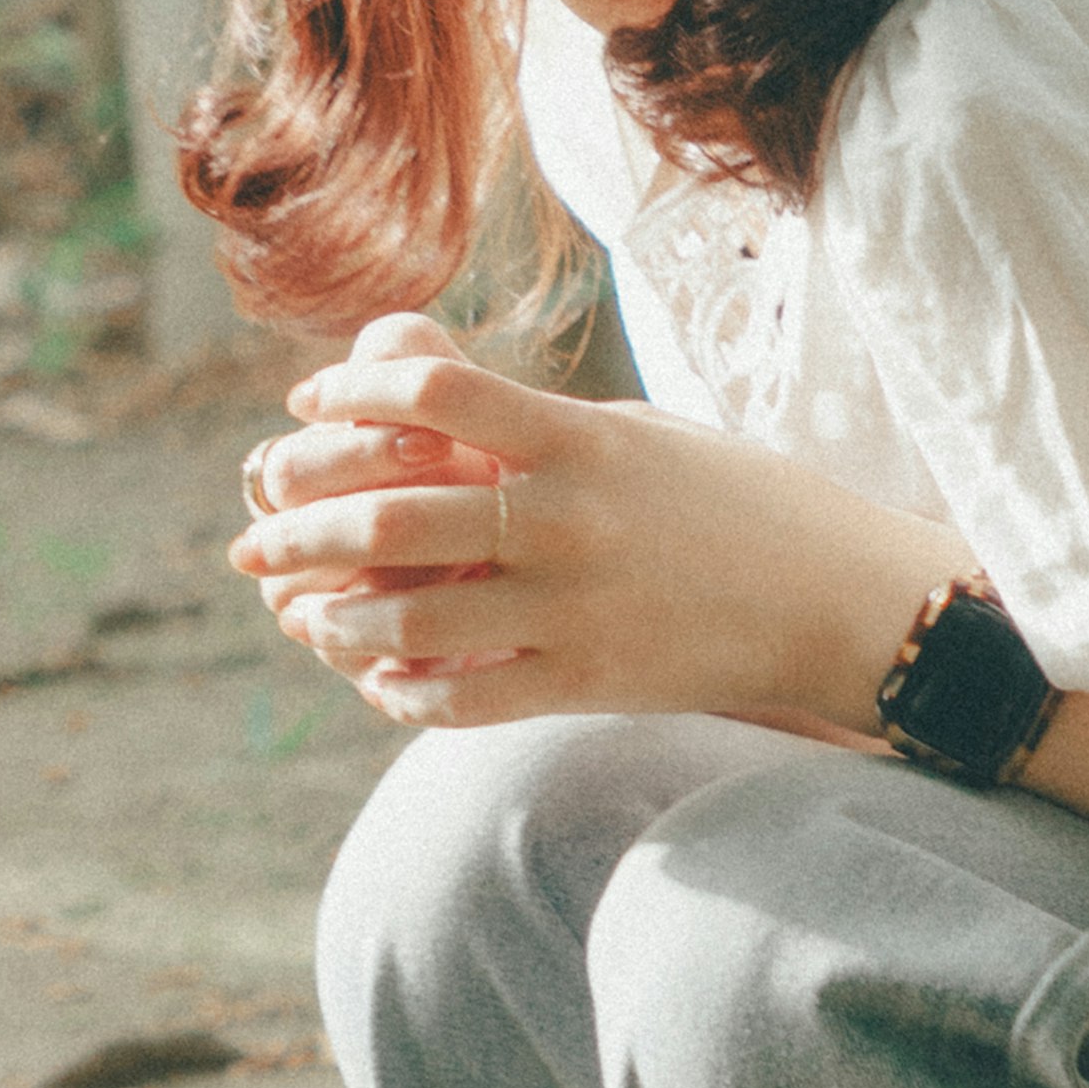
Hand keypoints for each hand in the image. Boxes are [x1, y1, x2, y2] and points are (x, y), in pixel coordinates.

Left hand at [230, 309, 957, 740]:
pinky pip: (461, 697)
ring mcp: (572, 607)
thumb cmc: (731, 500)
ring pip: (408, 613)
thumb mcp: (631, 434)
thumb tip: (414, 389)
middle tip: (254, 529)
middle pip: (390, 508)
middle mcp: (564, 518)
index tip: (306, 404)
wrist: (834, 599)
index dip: (347, 393)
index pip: (430, 390)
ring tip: (304, 611)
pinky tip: (378, 676)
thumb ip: (530, 424)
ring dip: (333, 614)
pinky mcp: (586, 683)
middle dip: (298, 520)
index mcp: (576, 437)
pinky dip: (400, 690)